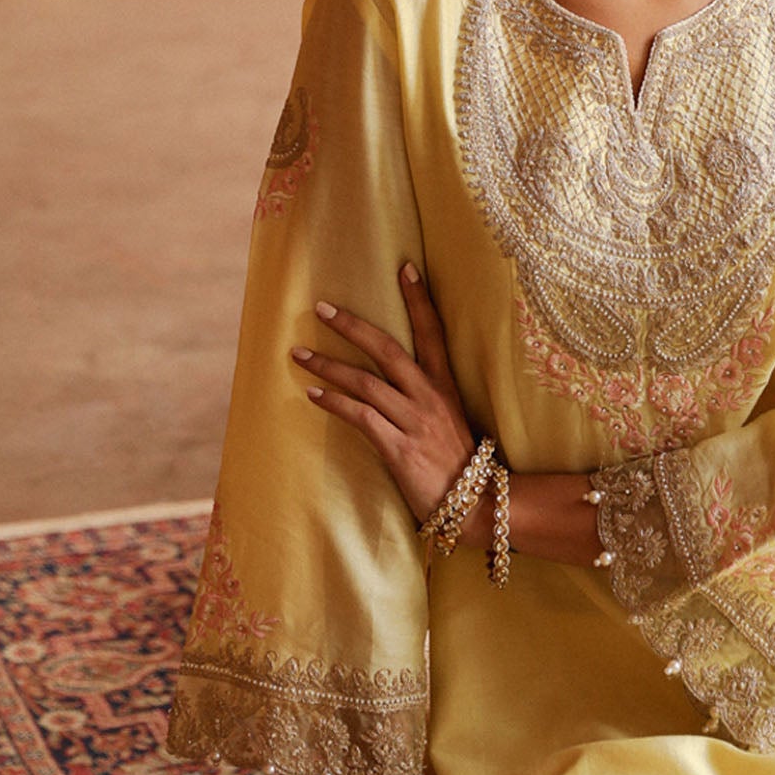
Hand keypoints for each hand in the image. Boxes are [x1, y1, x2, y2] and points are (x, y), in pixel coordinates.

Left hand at [293, 264, 476, 524]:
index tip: (405, 268)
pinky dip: (334, 403)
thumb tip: (394, 382)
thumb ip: (424, 398)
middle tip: (321, 308)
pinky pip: (361, 417)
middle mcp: (429, 397)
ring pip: (365, 382)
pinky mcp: (399, 448)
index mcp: (445, 386)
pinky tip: (313, 395)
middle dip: (352, 326)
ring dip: (328, 366)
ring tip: (299, 354)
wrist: (476, 506)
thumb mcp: (450, 420)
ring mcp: (414, 421)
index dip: (420, 300)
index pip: (433, 332)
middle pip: (387, 349)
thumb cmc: (459, 465)